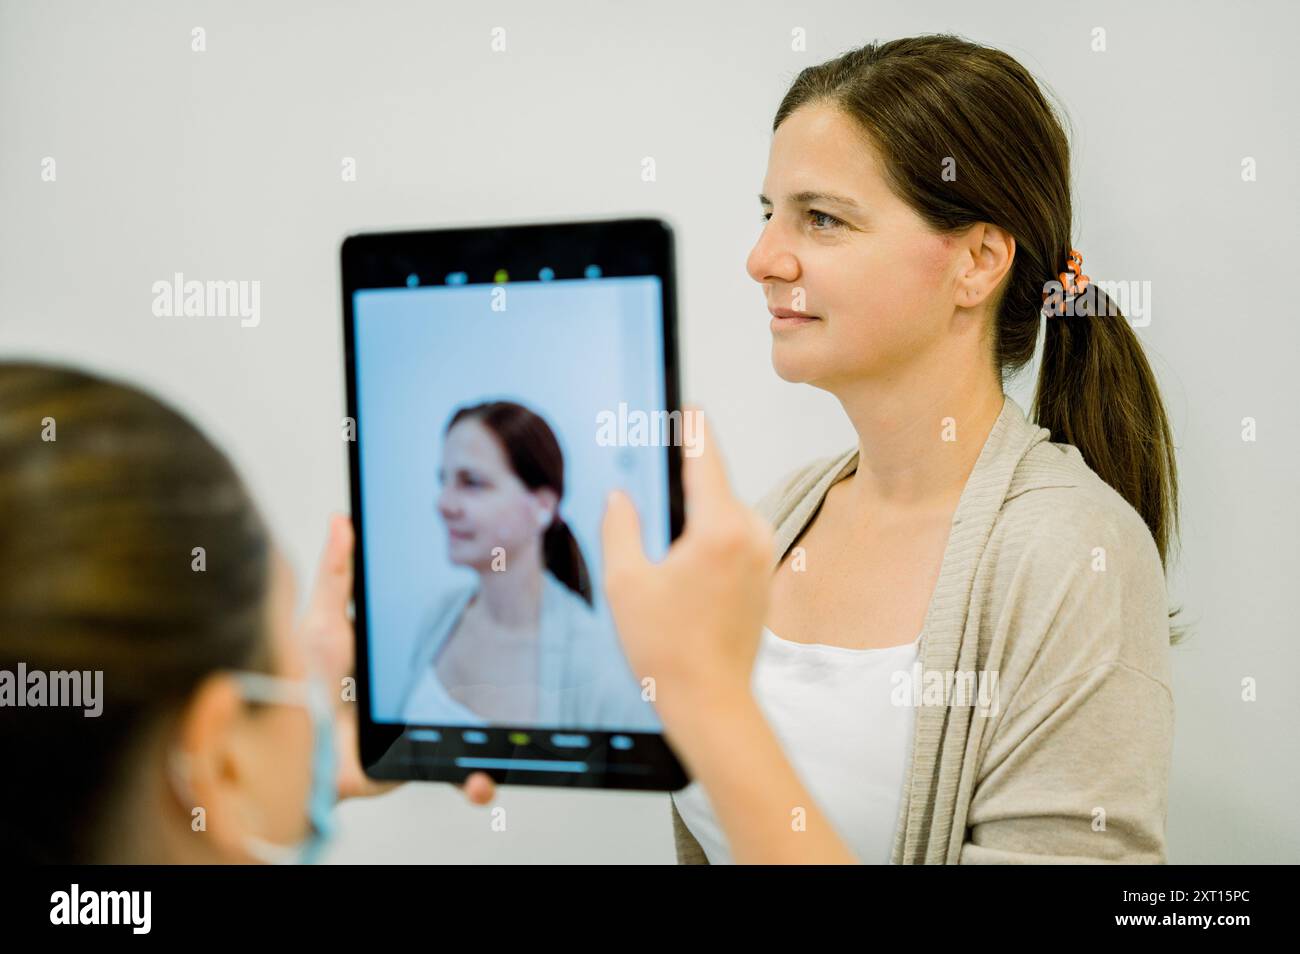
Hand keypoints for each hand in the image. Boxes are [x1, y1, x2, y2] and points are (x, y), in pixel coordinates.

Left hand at [299, 514, 494, 805]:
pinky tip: (482, 779)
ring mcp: (425, 724)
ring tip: (519, 731)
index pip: (444, 630)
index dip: (475, 617)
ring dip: (502, 734)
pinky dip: (480, 780)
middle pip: (475, 679)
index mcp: (396, 651)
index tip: (505, 592)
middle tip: (536, 661)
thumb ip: (336, 575)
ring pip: (478, 728)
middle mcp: (418, 687)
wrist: (302, 754)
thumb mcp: (322, 622)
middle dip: (506, 679)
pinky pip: (462, 771)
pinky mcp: (423, 760)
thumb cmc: (305, 684)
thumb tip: (341, 518)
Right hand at [600, 406, 773, 730]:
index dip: (691, 427)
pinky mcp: (765, 574)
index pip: (706, 457)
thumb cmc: (668, 652)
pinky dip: (708, 539)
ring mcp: (763, 555)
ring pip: (723, 512)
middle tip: (647, 489)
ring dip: (695, 516)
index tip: (686, 404)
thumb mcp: (625, 583)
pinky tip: (681, 569)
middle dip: (682, 483)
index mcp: (720, 529)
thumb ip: (620, 526)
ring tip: (660, 548)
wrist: (711, 703)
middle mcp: (752, 535)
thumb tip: (621, 495)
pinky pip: (734, 537)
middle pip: (713, 485)